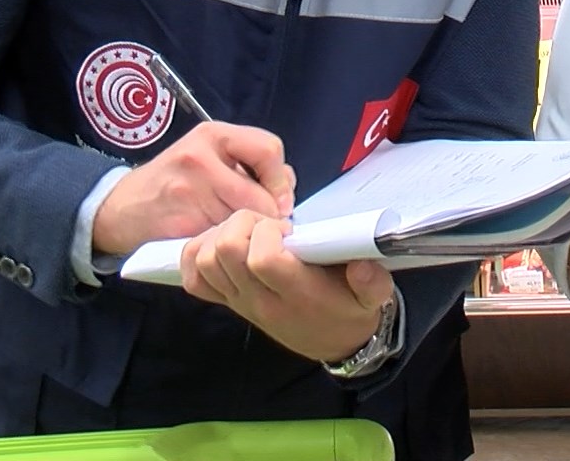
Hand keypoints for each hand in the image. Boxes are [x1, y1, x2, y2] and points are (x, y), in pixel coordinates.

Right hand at [91, 122, 295, 257]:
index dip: (281, 181)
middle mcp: (200, 156)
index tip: (280, 201)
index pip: (270, 150)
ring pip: (244, 220)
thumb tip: (286, 190)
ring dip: (249, 233)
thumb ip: (248, 165)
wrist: (121, 208)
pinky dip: (229, 245)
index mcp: (213, 135)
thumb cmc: (174, 182)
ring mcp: (189, 190)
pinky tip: (221, 244)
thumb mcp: (208, 157)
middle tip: (264, 227)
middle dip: (269, 215)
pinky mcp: (182, 222)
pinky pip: (224, 238)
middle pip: (261, 193)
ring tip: (240, 233)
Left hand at [179, 210, 396, 362]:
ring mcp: (240, 302)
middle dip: (244, 225)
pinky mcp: (228, 302)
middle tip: (269, 226)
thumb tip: (363, 265)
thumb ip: (372, 282)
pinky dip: (200, 255)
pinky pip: (195, 278)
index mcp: (296, 295)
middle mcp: (261, 300)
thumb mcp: (374, 298)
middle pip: (226, 252)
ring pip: (206, 260)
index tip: (288, 229)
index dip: (268, 233)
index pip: (262, 258)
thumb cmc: (351, 311)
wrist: (335, 344)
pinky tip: (225, 245)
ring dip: (223, 234)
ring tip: (251, 233)